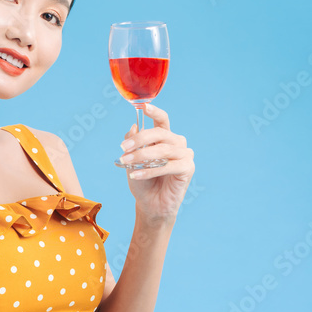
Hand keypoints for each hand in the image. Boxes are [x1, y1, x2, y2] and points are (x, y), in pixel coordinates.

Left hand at [118, 102, 193, 220]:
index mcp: (165, 138)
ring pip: (163, 149)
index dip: (154, 112)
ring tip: (127, 163)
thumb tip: (133, 127)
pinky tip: (137, 175)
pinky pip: (168, 165)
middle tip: (123, 147)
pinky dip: (150, 170)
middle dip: (140, 139)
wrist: (150, 205)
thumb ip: (133, 144)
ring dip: (142, 156)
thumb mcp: (132, 161)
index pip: (162, 120)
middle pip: (160, 133)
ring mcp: (184, 155)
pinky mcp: (188, 168)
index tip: (144, 106)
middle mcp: (177, 143)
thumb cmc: (143, 182)